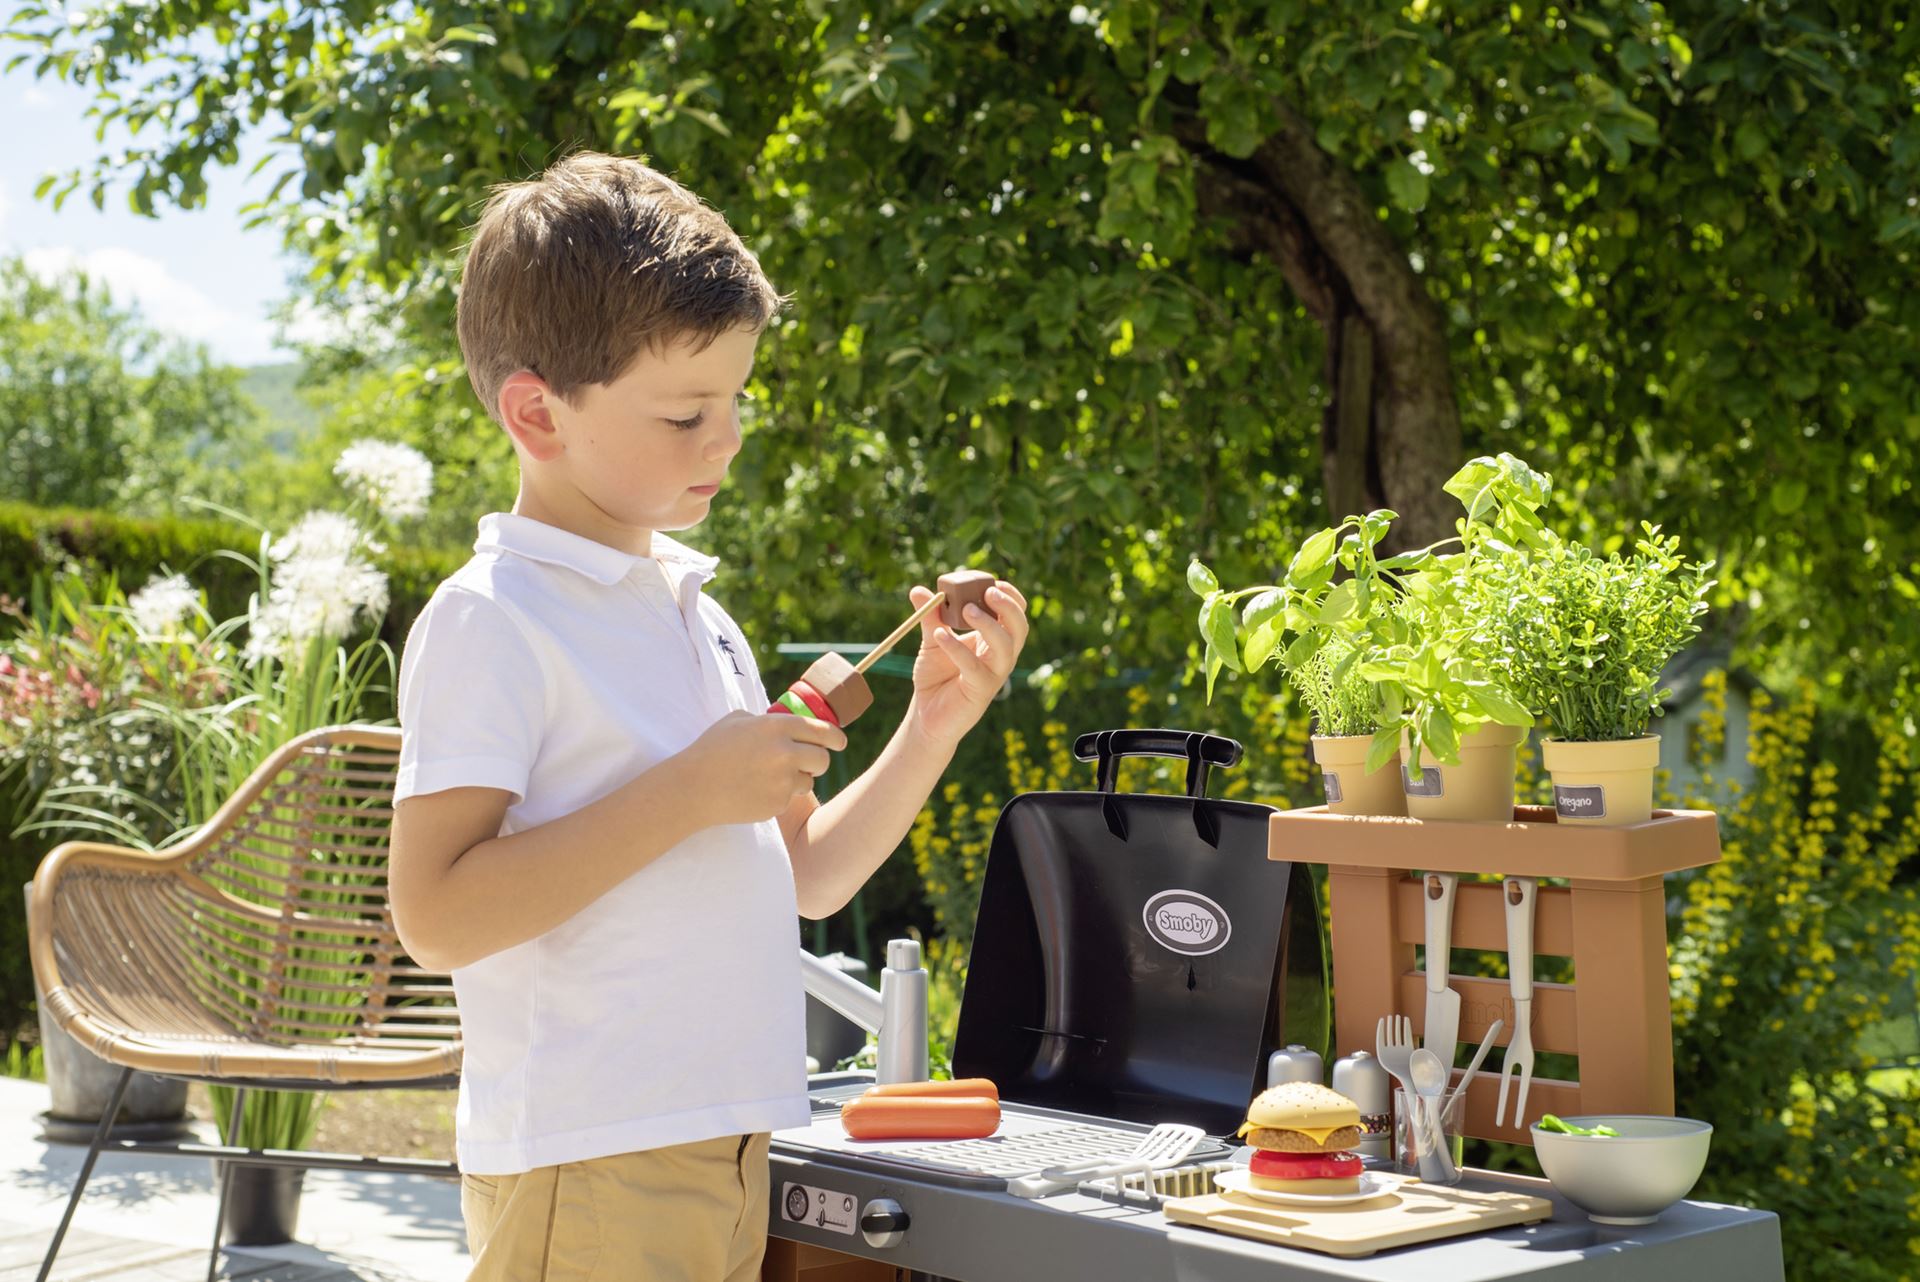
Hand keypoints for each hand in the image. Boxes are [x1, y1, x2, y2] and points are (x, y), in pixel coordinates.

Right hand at [677, 709, 846, 826]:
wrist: (693, 788)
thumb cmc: (712, 750)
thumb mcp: (737, 720)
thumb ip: (766, 720)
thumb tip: (788, 724)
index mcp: (776, 726)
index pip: (822, 731)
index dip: (836, 737)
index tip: (840, 742)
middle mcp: (784, 752)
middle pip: (823, 760)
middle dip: (817, 761)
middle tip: (806, 762)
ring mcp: (782, 781)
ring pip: (808, 781)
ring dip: (796, 779)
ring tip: (769, 777)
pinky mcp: (777, 804)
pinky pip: (789, 798)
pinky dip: (778, 795)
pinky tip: (755, 790)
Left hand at [908, 579, 1030, 747]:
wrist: (927, 715)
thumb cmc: (936, 675)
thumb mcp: (933, 639)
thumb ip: (930, 616)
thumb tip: (918, 590)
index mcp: (994, 640)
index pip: (1015, 615)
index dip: (1011, 597)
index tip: (994, 582)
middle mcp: (1000, 657)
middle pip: (1019, 628)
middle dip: (1008, 607)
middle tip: (989, 592)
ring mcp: (993, 675)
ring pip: (1005, 647)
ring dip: (989, 625)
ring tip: (967, 610)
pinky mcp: (980, 692)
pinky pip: (975, 668)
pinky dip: (958, 649)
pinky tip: (940, 636)